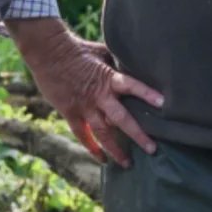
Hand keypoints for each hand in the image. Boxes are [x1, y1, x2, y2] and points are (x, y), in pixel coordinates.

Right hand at [12, 20, 164, 166]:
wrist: (48, 52)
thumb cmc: (77, 48)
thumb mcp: (101, 52)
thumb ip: (116, 63)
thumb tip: (133, 65)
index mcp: (109, 78)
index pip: (132, 86)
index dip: (147, 94)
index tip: (163, 104)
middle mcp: (99, 95)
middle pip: (122, 119)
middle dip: (138, 135)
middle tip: (152, 149)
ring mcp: (84, 106)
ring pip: (103, 133)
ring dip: (116, 149)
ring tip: (127, 163)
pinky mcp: (70, 112)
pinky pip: (83, 134)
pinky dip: (92, 147)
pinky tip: (102, 159)